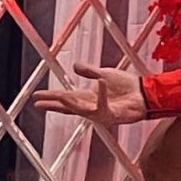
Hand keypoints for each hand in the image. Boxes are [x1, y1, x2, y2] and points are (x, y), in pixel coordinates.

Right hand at [31, 63, 146, 125]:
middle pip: (68, 106)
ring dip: (72, 103)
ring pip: (82, 110)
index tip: (36, 97)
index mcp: (88, 98)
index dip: (51, 98)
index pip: (65, 99)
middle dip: (54, 104)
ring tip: (61, 95)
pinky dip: (102, 93)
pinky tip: (100, 82)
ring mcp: (101, 113)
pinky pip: (104, 104)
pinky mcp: (112, 114)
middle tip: (39, 102)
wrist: (145, 93)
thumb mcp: (105, 74)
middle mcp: (92, 107)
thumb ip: (90, 72)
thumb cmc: (127, 86)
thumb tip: (74, 66)